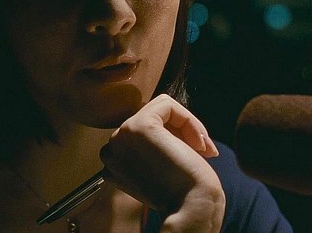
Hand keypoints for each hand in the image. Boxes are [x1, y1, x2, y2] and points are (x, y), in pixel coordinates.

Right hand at [100, 94, 224, 232]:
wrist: (192, 207)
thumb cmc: (183, 192)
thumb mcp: (159, 166)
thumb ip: (151, 146)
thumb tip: (167, 118)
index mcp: (114, 161)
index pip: (141, 131)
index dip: (172, 138)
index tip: (192, 156)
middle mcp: (111, 149)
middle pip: (150, 117)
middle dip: (180, 131)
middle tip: (200, 152)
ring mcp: (121, 137)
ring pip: (159, 108)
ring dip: (185, 126)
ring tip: (200, 149)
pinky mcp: (139, 127)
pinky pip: (167, 104)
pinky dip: (189, 119)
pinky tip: (197, 144)